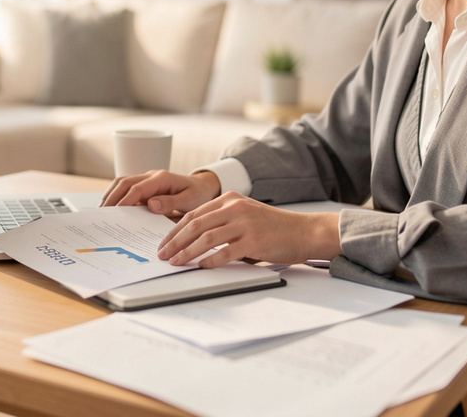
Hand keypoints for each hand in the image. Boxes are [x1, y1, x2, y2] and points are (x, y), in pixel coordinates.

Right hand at [99, 170, 220, 215]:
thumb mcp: (190, 201)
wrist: (202, 187)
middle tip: (101, 213)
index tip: (115, 213)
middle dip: (111, 197)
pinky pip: (127, 188)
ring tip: (102, 211)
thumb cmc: (197, 194)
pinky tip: (111, 208)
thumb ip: (171, 202)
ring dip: (111, 194)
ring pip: (122, 182)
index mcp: (162, 178)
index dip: (125, 200)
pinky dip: (116, 195)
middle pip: (124, 182)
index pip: (137, 188)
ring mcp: (147, 179)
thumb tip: (151, 204)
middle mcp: (151, 176)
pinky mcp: (145, 185)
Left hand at [157, 192, 341, 267]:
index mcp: (229, 199)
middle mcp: (234, 208)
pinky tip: (201, 267)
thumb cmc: (272, 227)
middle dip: (175, 242)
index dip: (175, 230)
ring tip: (176, 262)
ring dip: (187, 252)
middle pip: (195, 225)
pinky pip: (226, 252)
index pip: (193, 214)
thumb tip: (192, 239)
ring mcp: (244, 223)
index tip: (164, 243)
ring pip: (206, 238)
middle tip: (163, 255)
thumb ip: (221, 221)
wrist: (303, 231)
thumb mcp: (244, 214)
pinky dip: (210, 261)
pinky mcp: (254, 240)